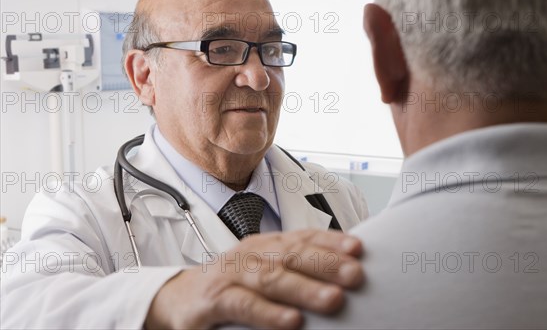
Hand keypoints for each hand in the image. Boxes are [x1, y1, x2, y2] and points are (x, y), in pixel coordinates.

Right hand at [145, 229, 363, 328]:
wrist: (177, 297)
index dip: (331, 241)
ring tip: (333, 299)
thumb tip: (340, 272)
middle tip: (356, 275)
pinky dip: (269, 313)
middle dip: (326, 263)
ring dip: (304, 288)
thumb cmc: (230, 283)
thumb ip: (293, 267)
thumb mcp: (262, 268)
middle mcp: (251, 254)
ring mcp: (232, 275)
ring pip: (271, 278)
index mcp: (266, 245)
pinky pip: (244, 305)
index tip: (358, 248)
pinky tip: (291, 322)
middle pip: (292, 255)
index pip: (302, 237)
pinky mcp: (215, 301)